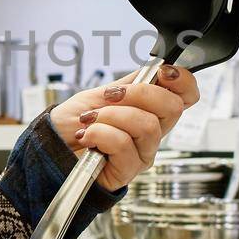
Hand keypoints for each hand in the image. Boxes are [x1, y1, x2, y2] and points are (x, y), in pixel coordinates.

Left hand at [48, 66, 199, 190]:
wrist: (51, 145)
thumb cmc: (74, 122)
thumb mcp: (104, 92)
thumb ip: (134, 82)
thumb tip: (159, 67)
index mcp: (152, 111)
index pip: (187, 96)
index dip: (182, 81)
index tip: (161, 72)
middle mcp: (152, 133)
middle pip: (173, 108)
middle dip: (138, 93)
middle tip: (110, 96)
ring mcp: (142, 153)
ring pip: (147, 125)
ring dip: (111, 116)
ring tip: (91, 119)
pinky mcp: (127, 171)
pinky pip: (123, 144)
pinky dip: (99, 133)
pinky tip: (87, 136)